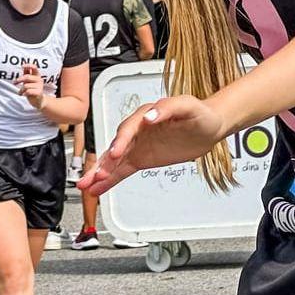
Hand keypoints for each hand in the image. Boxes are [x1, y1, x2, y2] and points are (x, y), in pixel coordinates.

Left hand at [16, 64, 45, 108]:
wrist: (38, 101)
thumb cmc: (32, 89)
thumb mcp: (28, 80)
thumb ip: (26, 73)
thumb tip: (23, 64)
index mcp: (37, 75)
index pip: (34, 67)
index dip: (28, 65)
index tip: (22, 66)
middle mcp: (39, 79)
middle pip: (27, 77)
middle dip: (19, 80)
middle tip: (14, 83)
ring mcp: (40, 86)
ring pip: (26, 85)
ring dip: (21, 89)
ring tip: (21, 92)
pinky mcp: (39, 92)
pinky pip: (28, 91)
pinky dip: (24, 93)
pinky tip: (24, 95)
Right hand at [77, 95, 225, 195]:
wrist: (209, 128)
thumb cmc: (199, 113)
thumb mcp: (188, 106)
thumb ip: (168, 108)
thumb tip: (150, 116)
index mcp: (146, 114)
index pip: (129, 129)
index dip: (122, 141)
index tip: (117, 153)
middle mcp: (138, 130)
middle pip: (115, 146)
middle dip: (103, 162)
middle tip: (94, 176)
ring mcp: (137, 145)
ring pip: (114, 161)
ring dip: (100, 173)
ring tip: (86, 185)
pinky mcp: (141, 158)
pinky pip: (122, 170)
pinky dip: (109, 180)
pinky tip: (97, 189)